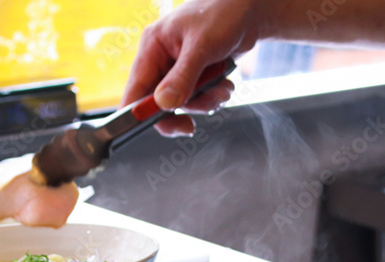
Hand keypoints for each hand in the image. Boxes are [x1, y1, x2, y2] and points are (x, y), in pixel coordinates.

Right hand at [121, 0, 260, 135]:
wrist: (249, 11)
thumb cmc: (222, 15)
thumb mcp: (201, 46)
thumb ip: (183, 77)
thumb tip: (165, 104)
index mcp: (153, 47)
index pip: (135, 89)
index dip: (140, 113)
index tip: (156, 127)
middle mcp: (162, 60)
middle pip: (159, 103)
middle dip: (183, 108)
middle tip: (191, 124)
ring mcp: (178, 69)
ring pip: (183, 104)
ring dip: (205, 102)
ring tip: (222, 87)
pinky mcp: (195, 76)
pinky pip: (199, 99)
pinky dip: (213, 97)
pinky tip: (225, 84)